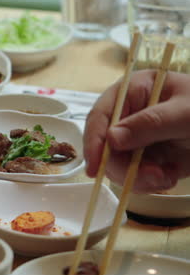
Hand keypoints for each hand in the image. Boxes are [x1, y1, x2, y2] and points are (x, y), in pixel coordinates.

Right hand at [84, 71, 189, 192]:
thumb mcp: (185, 114)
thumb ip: (150, 124)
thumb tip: (111, 138)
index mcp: (135, 91)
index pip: (102, 114)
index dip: (94, 140)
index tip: (94, 167)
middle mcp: (131, 115)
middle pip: (106, 145)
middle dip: (122, 166)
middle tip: (150, 178)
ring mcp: (140, 138)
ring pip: (118, 164)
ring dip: (138, 178)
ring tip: (166, 178)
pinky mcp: (151, 158)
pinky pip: (136, 176)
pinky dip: (150, 183)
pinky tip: (171, 177)